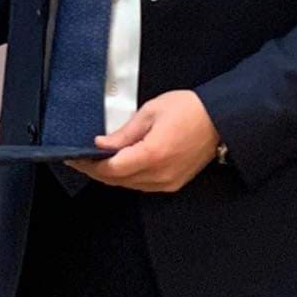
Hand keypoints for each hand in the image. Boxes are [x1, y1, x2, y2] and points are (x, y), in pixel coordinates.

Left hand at [72, 90, 220, 192]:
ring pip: (129, 185)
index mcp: (153, 154)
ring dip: (111, 175)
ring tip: (97, 161)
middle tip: (82, 159)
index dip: (90, 165)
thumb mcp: (150, 112)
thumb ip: (123, 133)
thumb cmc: (190, 110)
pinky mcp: (174, 183)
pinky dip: (128, 177)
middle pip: (117, 181)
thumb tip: (102, 145)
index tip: (76, 157)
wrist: (219, 120)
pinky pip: (143, 185)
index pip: (111, 169)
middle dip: (96, 171)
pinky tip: (121, 165)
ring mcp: (168, 182)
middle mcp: (160, 173)